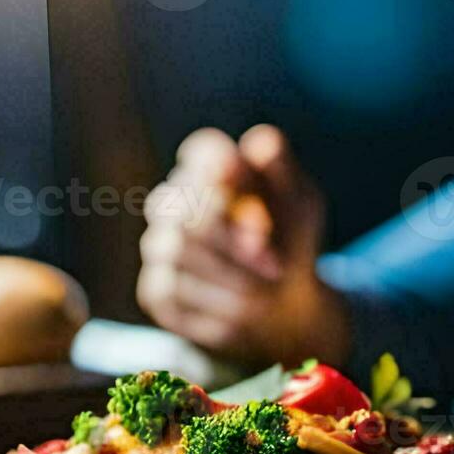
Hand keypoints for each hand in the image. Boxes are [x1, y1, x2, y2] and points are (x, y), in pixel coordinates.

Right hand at [136, 124, 349, 366]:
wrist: (284, 302)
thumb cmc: (289, 242)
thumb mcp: (300, 205)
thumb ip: (281, 173)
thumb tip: (259, 146)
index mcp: (211, 167)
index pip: (203, 152)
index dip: (227, 176)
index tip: (259, 209)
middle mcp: (173, 200)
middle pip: (182, 203)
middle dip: (232, 239)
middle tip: (275, 267)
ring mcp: (157, 245)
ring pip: (176, 249)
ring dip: (230, 275)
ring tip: (265, 292)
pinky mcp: (154, 290)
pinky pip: (170, 290)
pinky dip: (212, 303)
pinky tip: (239, 308)